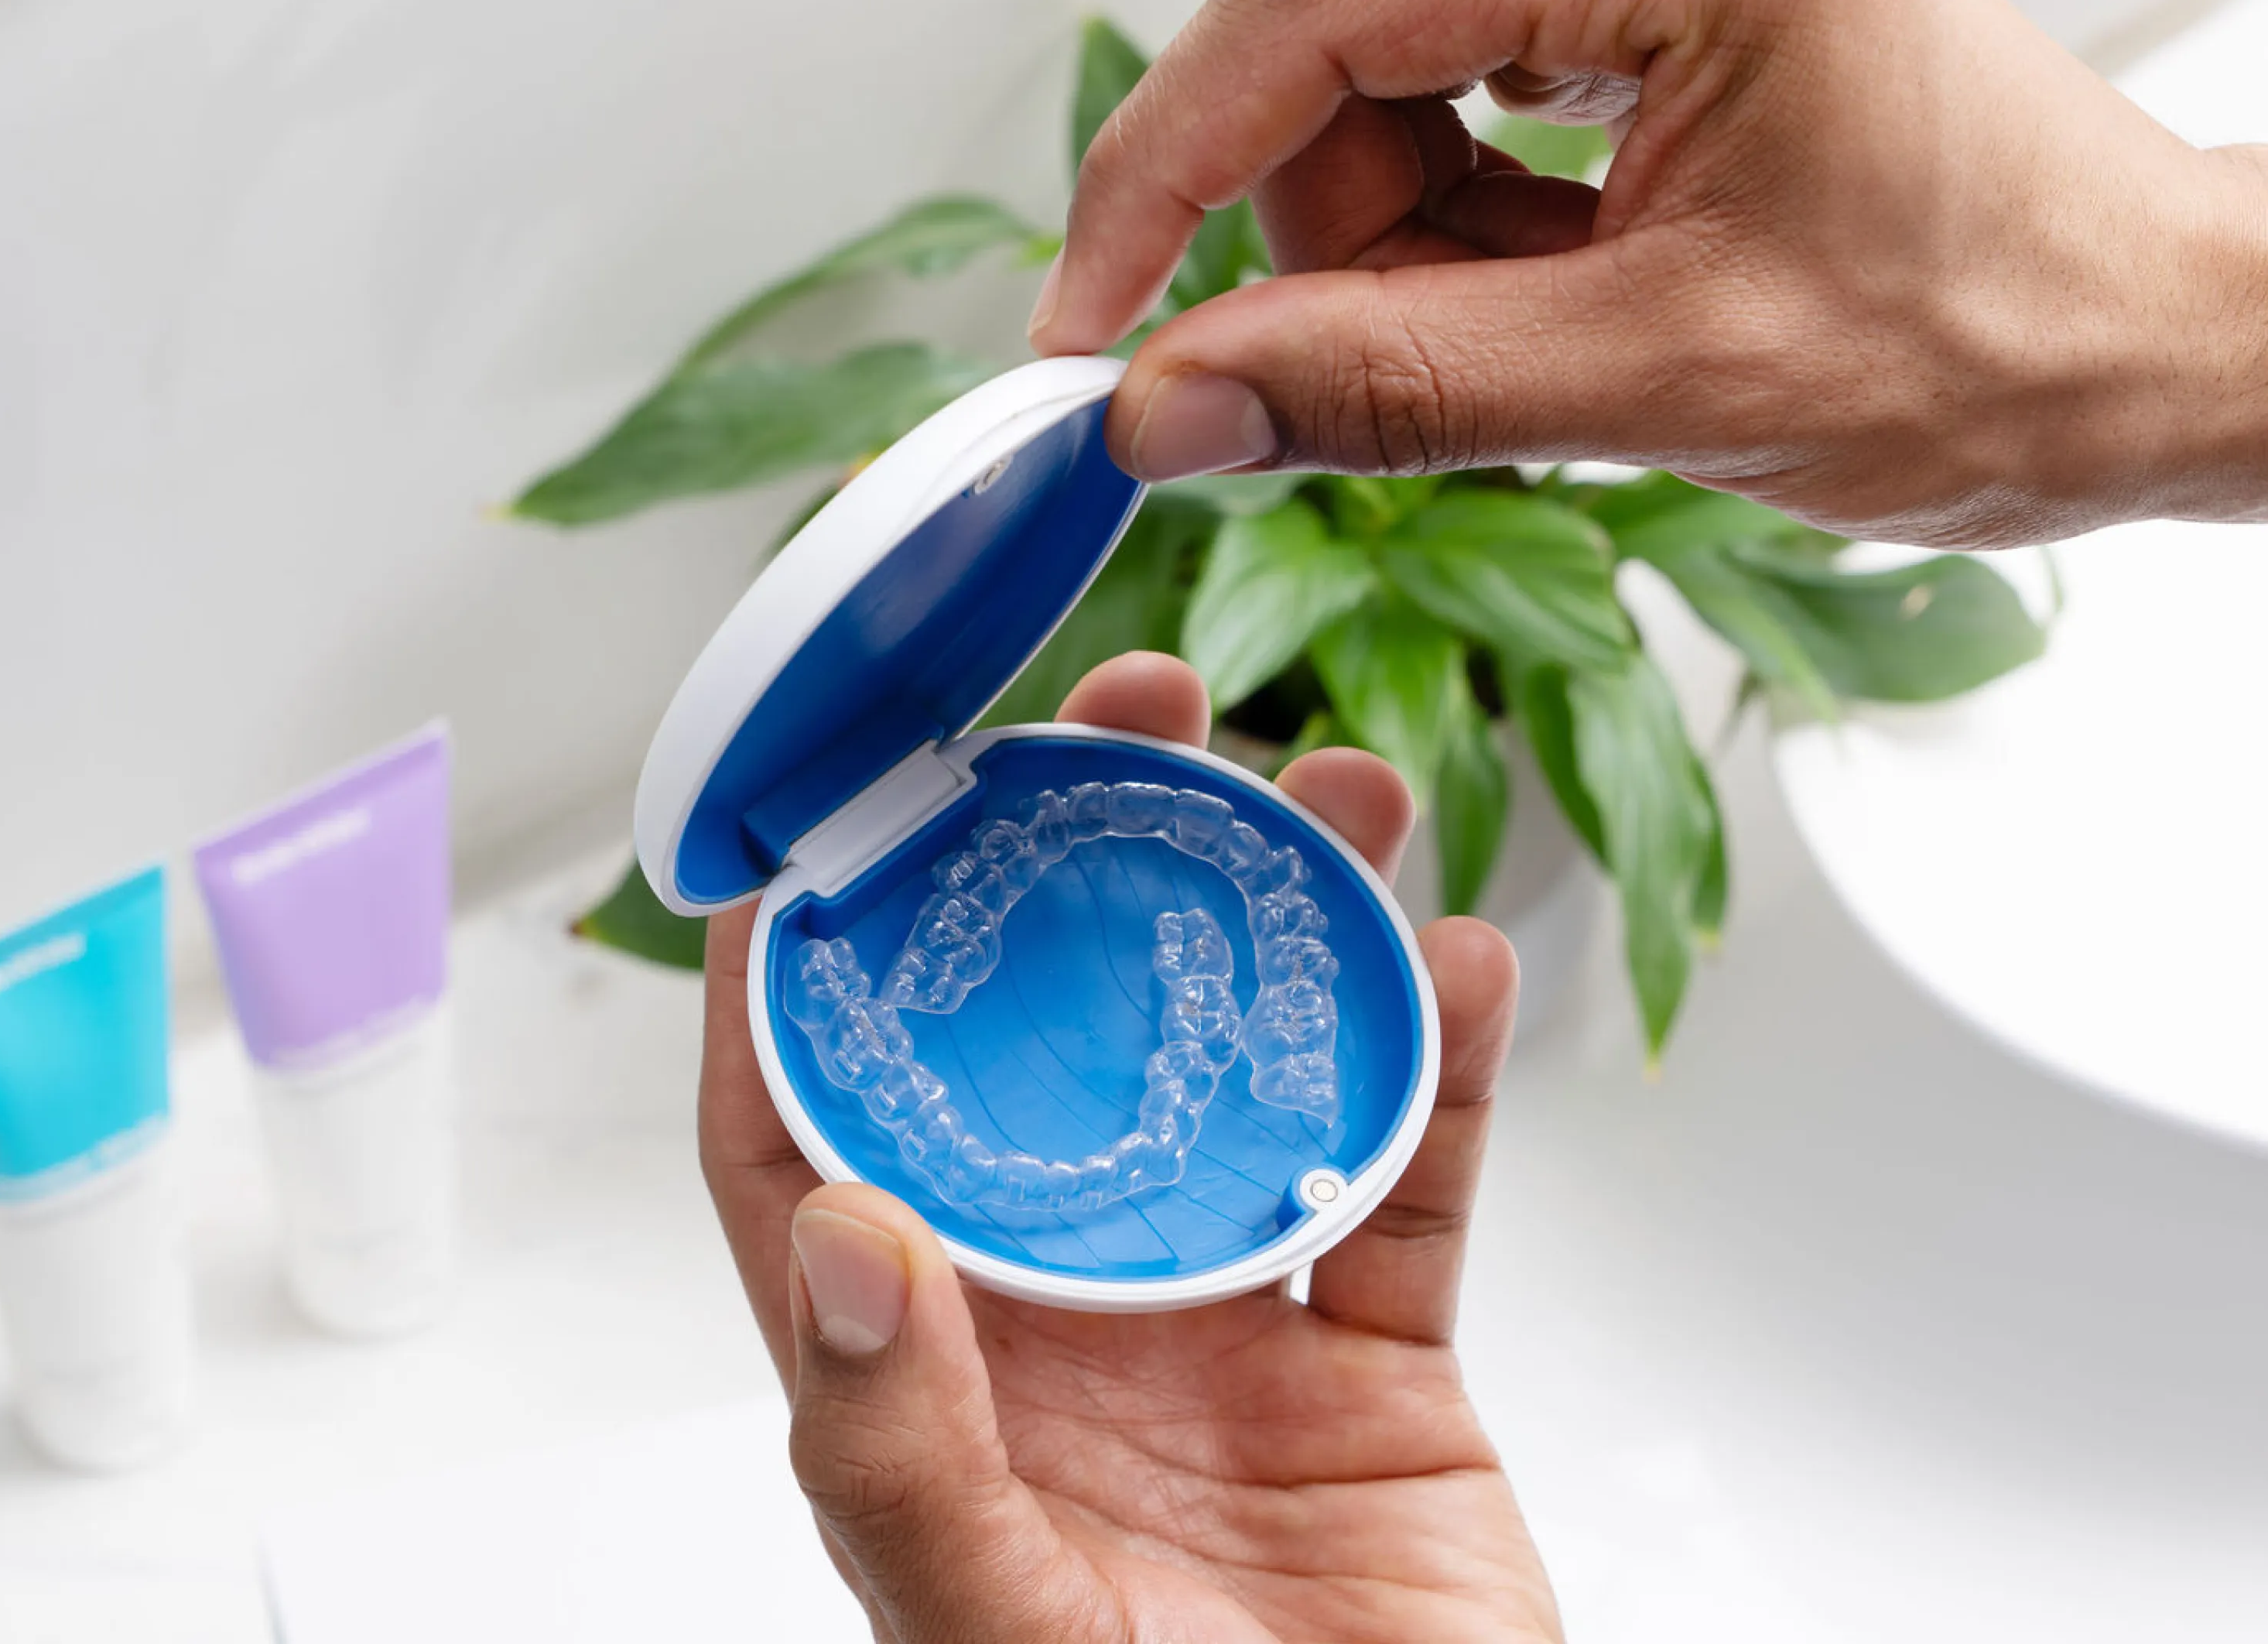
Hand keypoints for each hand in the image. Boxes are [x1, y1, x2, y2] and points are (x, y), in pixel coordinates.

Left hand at [699, 652, 1556, 1642]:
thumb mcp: (991, 1628)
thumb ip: (902, 1454)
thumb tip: (842, 1231)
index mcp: (921, 1386)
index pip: (812, 1144)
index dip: (800, 977)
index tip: (826, 810)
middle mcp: (1058, 1328)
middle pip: (1048, 1054)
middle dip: (1081, 873)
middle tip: (1135, 715)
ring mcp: (1221, 1331)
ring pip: (1244, 1075)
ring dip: (1290, 928)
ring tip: (1340, 788)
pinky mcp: (1375, 1364)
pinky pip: (1412, 1183)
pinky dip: (1447, 1071)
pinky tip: (1467, 965)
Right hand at [1035, 0, 2267, 552]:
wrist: (2159, 351)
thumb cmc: (2011, 335)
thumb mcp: (1679, 380)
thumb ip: (1399, 388)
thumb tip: (1173, 403)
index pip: (1318, 9)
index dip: (1166, 174)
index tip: (1087, 327)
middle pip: (1331, 42)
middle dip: (1308, 233)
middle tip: (1344, 383)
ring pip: (1378, 93)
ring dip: (1392, 257)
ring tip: (1537, 354)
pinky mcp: (1642, 19)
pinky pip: (1456, 120)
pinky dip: (1457, 247)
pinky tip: (1555, 310)